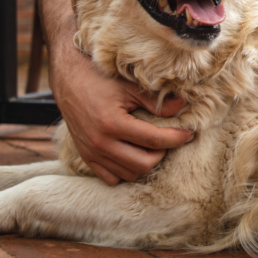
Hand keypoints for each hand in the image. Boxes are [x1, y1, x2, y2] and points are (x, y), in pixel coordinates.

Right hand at [52, 45, 191, 184]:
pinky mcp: (86, 157)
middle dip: (162, 152)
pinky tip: (132, 154)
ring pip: (129, 173)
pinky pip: (111, 178)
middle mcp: (100, 143)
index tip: (190, 134)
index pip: (154, 141)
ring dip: (145, 162)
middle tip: (168, 138)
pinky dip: (126, 170)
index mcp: (112, 124)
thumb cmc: (99, 79)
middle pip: (144, 163)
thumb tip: (183, 107)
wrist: (68, 79)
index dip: (177, 138)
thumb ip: (156, 101)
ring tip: (151, 146)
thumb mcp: (129, 86)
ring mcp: (92, 153)